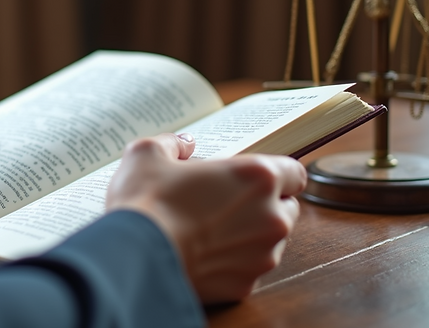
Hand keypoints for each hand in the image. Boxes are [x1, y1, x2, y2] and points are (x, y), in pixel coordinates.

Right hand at [106, 133, 306, 304]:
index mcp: (257, 177)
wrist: (133, 256)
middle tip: (226, 203)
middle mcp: (271, 217)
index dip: (276, 174)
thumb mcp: (148, 154)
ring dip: (249, 236)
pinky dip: (231, 263)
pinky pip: (247, 270)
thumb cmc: (145, 201)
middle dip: (264, 205)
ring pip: (269, 242)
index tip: (253, 179)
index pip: (295, 173)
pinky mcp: (245, 285)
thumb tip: (184, 145)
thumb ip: (173, 143)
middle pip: (287, 208)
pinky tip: (202, 255)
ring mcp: (261, 255)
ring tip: (210, 231)